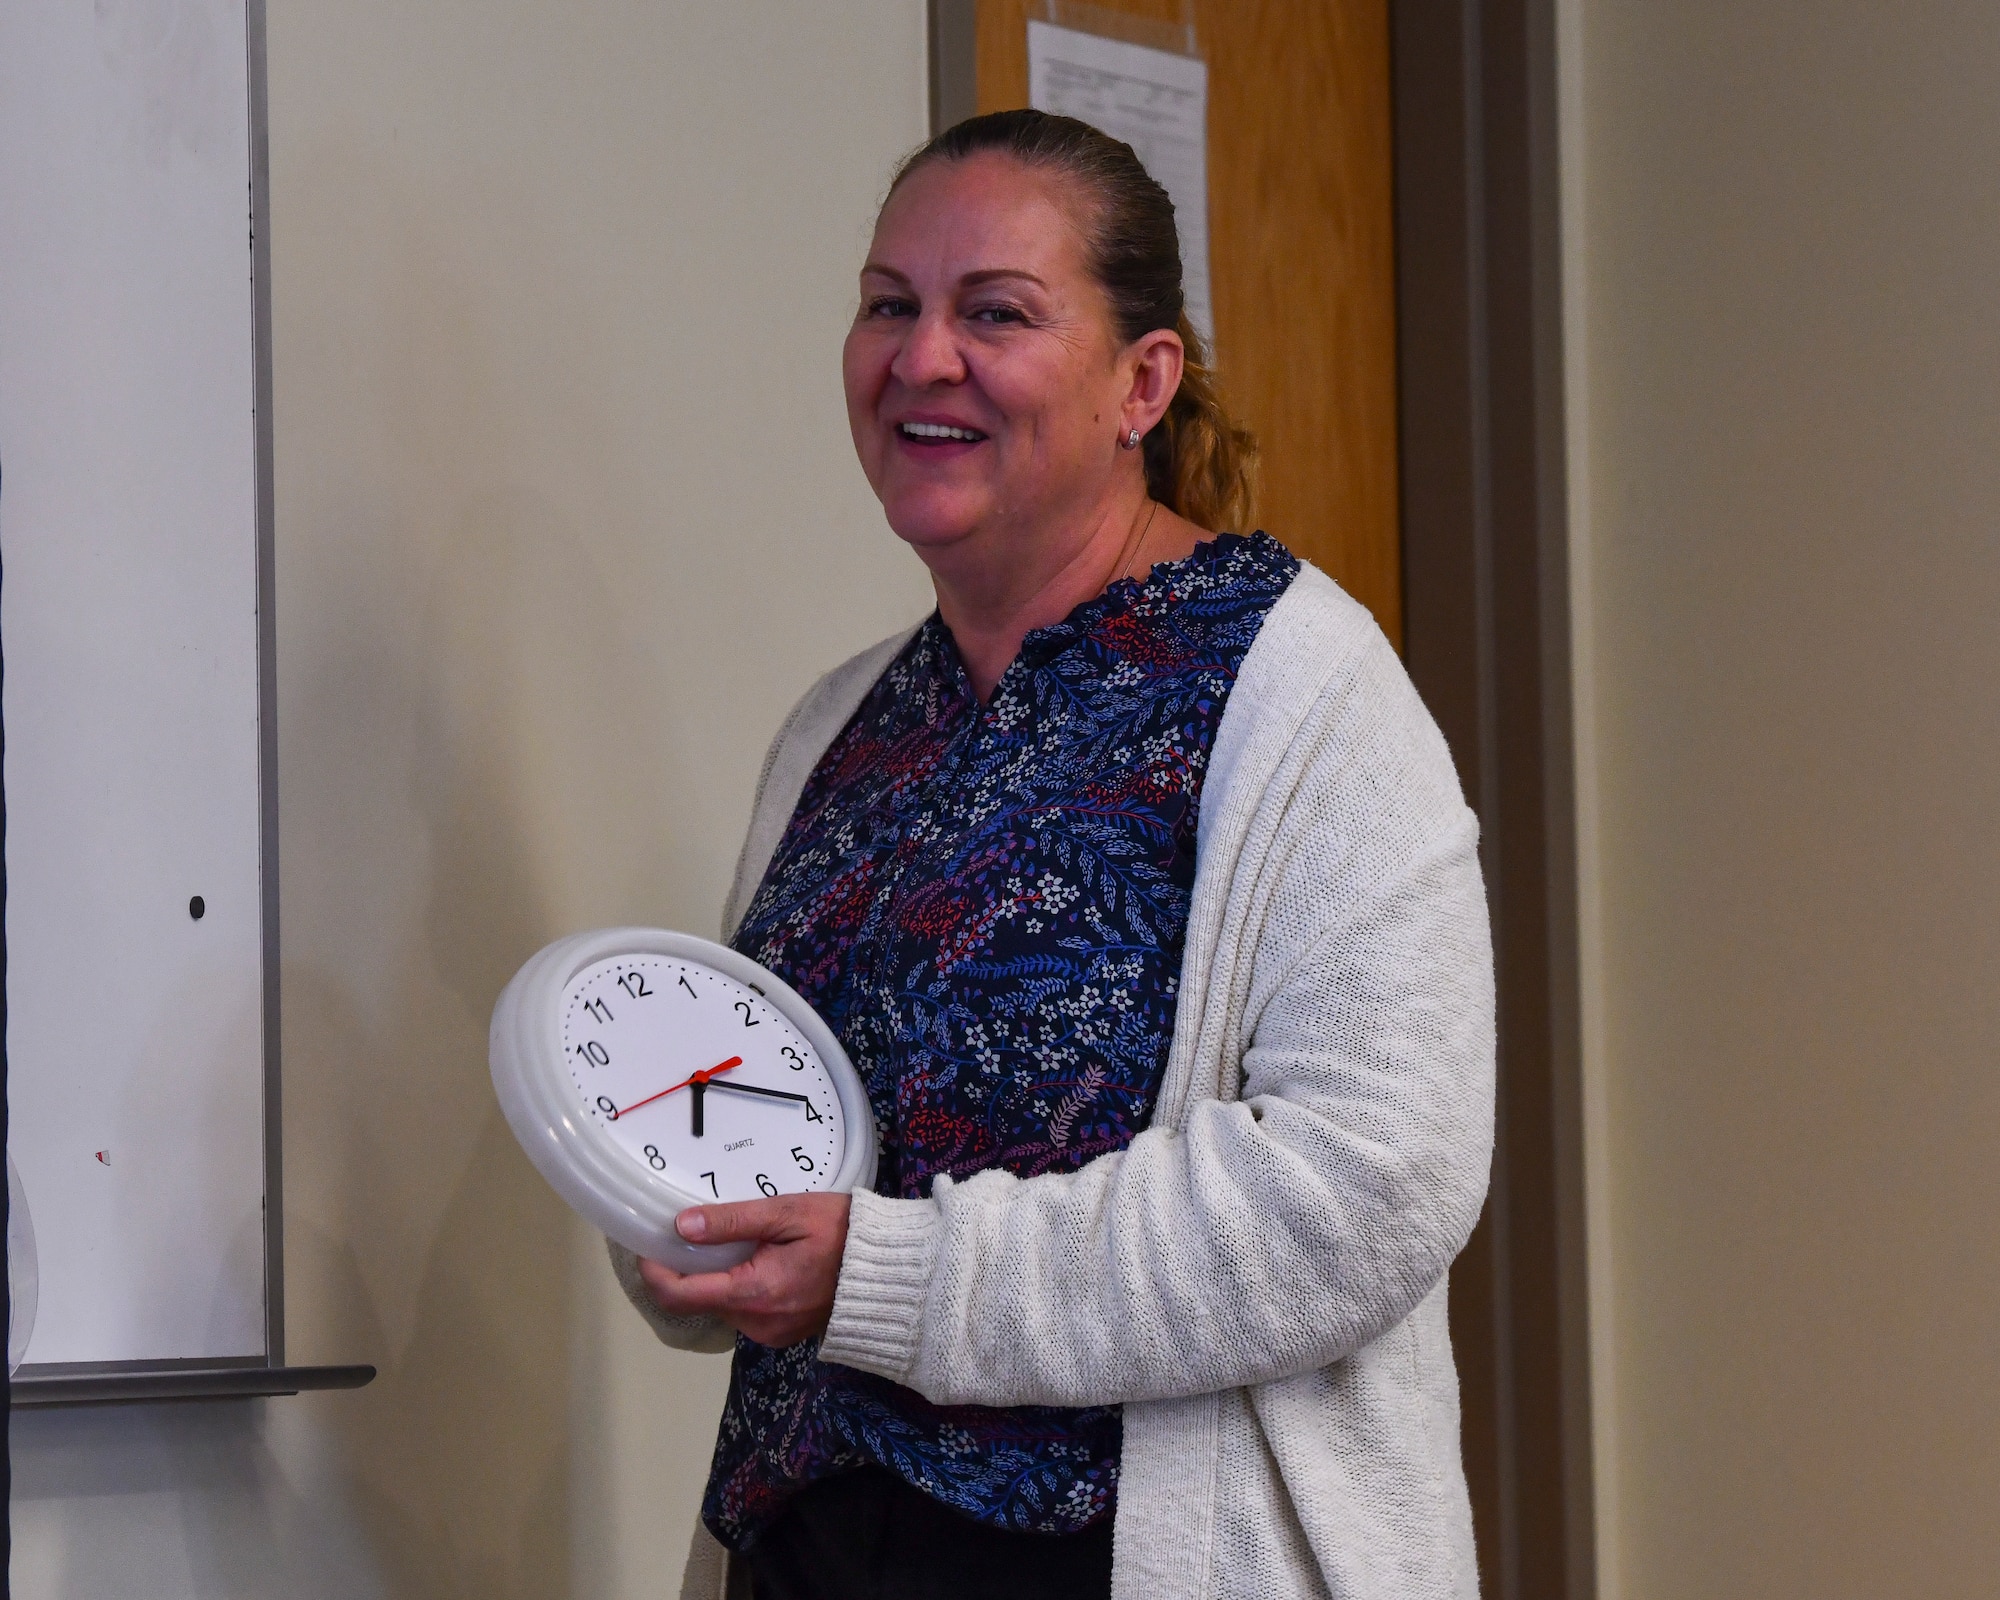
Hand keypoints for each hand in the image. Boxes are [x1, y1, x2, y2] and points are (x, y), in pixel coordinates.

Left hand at [637, 1192, 852, 1347]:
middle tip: (697, 1229)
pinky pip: (746, 1310)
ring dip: (720, 1276)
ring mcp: (770, 1333)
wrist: (893, 1270)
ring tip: (739, 1239)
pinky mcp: (783, 1333)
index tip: (647, 1244)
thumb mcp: (788, 1213)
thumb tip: (681, 1226)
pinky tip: (761, 1259)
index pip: (681, 1295)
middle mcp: (756, 1323)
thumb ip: (733, 1220)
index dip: (655, 1272)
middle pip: (700, 1299)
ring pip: (723, 1304)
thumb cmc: (843, 1233)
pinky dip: (742, 1286)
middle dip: (692, 1267)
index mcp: (753, 1293)